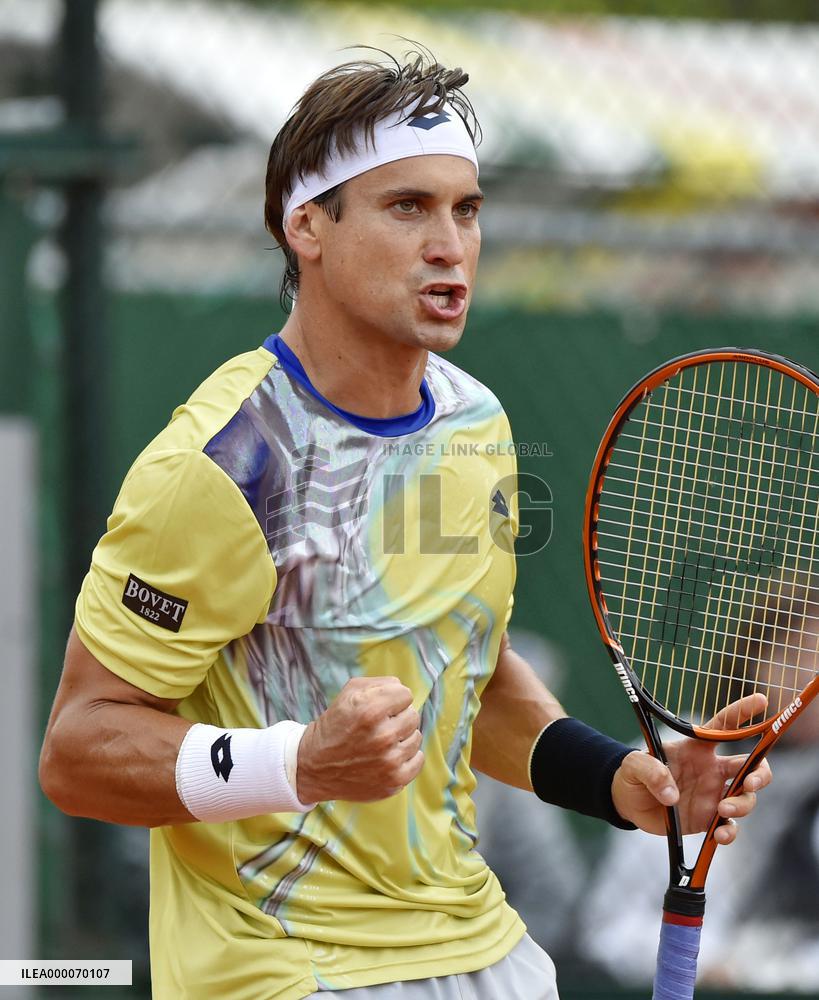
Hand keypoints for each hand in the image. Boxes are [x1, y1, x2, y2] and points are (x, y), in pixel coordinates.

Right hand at [296, 676, 423, 802]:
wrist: (314, 766)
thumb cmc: (335, 725)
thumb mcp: (348, 693)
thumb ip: (380, 683)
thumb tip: (403, 689)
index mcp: (370, 710)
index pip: (406, 694)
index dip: (392, 698)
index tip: (380, 707)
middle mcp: (382, 736)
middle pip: (413, 715)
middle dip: (397, 717)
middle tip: (378, 725)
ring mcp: (390, 762)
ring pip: (416, 737)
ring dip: (401, 737)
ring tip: (380, 742)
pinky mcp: (394, 781)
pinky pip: (417, 760)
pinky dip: (406, 757)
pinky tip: (388, 756)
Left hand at [611, 694, 772, 843]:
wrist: (628, 802)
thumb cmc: (634, 774)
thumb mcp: (634, 764)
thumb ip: (650, 770)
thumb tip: (671, 794)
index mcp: (696, 748)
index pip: (724, 726)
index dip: (742, 712)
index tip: (761, 700)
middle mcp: (712, 770)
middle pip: (751, 766)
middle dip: (760, 772)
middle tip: (750, 782)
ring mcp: (713, 794)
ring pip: (746, 796)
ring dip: (743, 803)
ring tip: (722, 810)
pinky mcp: (708, 819)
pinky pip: (730, 826)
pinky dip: (730, 832)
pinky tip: (721, 835)